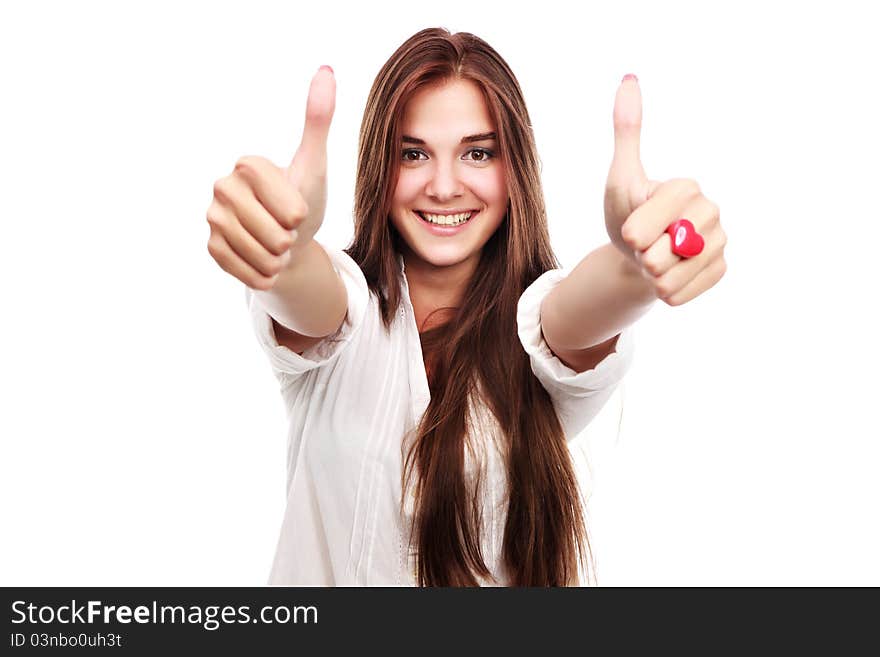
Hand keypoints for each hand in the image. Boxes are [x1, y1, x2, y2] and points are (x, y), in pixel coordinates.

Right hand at [206, 66, 335, 290]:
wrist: (287, 244)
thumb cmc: (303, 201)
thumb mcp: (314, 164)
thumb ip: (318, 119)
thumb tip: (326, 69)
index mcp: (248, 164)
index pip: (290, 207)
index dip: (301, 215)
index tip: (297, 208)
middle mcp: (222, 187)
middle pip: (276, 235)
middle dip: (290, 240)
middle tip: (285, 230)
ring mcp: (212, 219)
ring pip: (262, 256)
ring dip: (279, 260)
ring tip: (276, 246)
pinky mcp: (211, 248)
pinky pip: (248, 273)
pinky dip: (265, 274)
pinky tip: (264, 261)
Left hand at [603, 75, 726, 305]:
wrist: (636, 255)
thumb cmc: (626, 213)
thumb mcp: (620, 177)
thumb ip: (627, 133)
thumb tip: (629, 79)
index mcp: (687, 187)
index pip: (650, 225)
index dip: (634, 234)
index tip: (631, 231)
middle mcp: (712, 211)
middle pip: (663, 254)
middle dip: (643, 256)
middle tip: (645, 245)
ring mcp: (721, 242)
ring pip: (672, 277)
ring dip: (651, 277)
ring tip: (653, 260)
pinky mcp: (721, 270)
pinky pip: (682, 294)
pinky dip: (664, 292)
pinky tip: (665, 277)